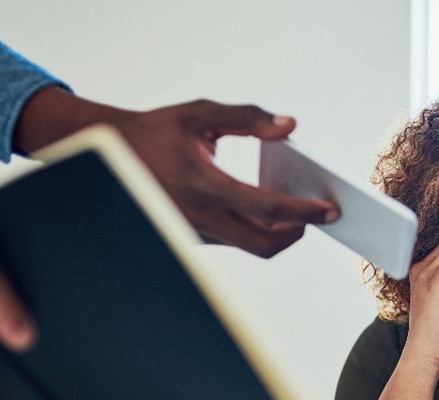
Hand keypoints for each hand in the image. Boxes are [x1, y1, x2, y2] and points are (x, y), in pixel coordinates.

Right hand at [15, 88, 338, 257]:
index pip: (265, 208)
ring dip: (279, 231)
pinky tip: (271, 208)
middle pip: (265, 244)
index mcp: (202, 185)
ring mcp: (195, 233)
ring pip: (251, 246)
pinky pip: (235, 240)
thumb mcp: (200, 114)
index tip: (329, 209)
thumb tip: (289, 126)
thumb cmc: (158, 131)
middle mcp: (199, 217)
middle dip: (298, 231)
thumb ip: (247, 118)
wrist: (109, 153)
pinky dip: (257, 229)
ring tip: (300, 208)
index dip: (302, 212)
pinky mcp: (194, 238)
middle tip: (320, 213)